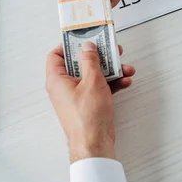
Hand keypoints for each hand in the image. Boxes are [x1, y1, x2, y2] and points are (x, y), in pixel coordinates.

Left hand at [45, 42, 135, 162]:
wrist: (95, 144)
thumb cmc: (88, 118)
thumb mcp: (92, 81)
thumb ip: (90, 60)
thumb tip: (87, 47)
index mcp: (57, 80)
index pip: (56, 55)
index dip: (68, 45)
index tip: (84, 38)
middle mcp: (64, 87)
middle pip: (79, 63)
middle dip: (98, 57)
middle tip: (110, 49)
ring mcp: (77, 96)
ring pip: (92, 75)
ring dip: (110, 70)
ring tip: (125, 68)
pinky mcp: (89, 103)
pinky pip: (99, 87)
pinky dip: (112, 83)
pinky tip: (125, 81)